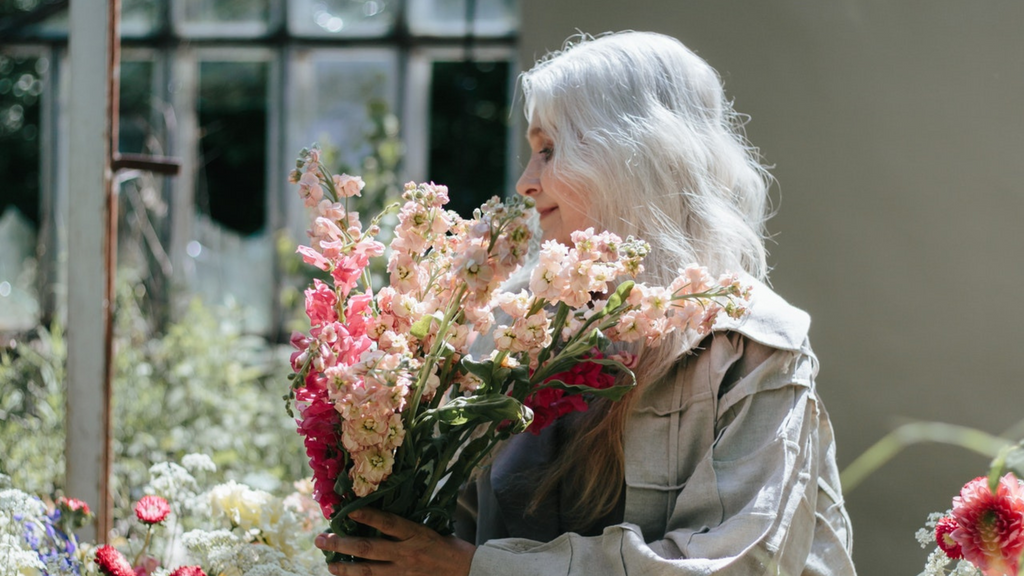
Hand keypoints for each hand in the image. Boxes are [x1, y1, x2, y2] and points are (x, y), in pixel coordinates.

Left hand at [314, 508, 476, 575]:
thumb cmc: (448, 545)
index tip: (348, 510)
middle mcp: (407, 553)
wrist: (466, 571)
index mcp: (416, 534)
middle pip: (369, 548)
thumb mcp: (429, 528)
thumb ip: (405, 525)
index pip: (388, 523)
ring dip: (346, 568)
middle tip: (321, 539)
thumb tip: (380, 513)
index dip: (368, 516)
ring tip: (329, 564)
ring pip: (368, 571)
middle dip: (342, 544)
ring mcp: (404, 572)